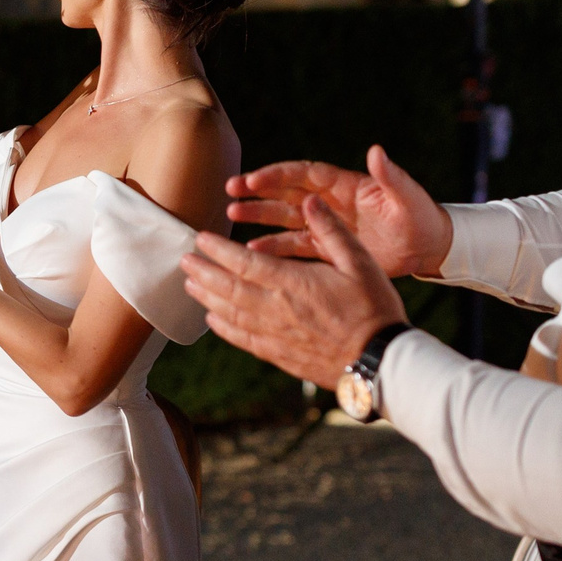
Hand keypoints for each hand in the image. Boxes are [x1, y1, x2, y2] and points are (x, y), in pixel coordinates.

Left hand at [180, 196, 406, 390]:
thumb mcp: (360, 262)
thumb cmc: (374, 308)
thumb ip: (331, 231)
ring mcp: (274, 334)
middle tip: (183, 260)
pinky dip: (222, 328)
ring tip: (190, 285)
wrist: (378, 360)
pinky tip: (212, 319)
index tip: (200, 238)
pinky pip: (242, 339)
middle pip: (227, 287)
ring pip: (229, 313)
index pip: (244, 261)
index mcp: (293, 282)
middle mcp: (276, 308)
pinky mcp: (278, 355)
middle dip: (203, 272)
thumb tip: (310, 200)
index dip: (218, 249)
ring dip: (206, 297)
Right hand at [229, 145, 449, 276]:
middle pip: (286, 193)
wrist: (428, 247)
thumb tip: (376, 150)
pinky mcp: (328, 248)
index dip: (279, 175)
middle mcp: (330, 203)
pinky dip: (274, 249)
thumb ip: (390, 174)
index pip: (305, 175)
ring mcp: (326, 225)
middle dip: (258, 191)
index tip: (254, 178)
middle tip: (230, 191)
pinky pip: (295, 248)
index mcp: (346, 185)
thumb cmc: (421, 216)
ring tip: (231, 216)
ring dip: (259, 217)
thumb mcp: (407, 195)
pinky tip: (253, 251)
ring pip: (284, 219)